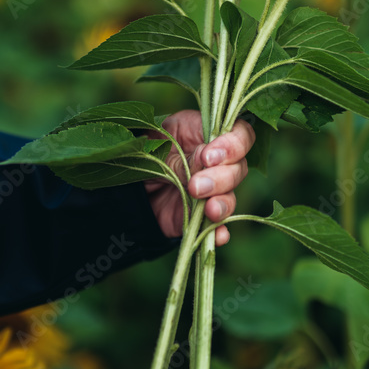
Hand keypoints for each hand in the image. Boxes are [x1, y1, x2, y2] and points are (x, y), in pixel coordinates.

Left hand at [144, 109, 254, 245]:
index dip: (233, 145)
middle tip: (196, 186)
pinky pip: (218, 225)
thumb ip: (181, 157)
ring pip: (231, 196)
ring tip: (209, 209)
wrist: (128, 185)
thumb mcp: (158, 146)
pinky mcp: (203, 216)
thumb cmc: (145, 152)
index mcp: (207, 134)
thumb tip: (202, 165)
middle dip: (221, 178)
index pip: (240, 135)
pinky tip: (218, 235)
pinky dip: (220, 231)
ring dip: (222, 203)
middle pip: (238, 168)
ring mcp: (213, 191)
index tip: (210, 157)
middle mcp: (218, 163)